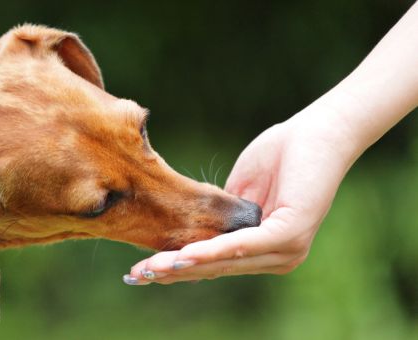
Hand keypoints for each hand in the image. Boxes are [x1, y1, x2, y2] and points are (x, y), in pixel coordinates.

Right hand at [125, 107, 355, 284]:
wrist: (318, 132)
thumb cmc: (282, 156)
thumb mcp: (239, 191)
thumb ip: (219, 216)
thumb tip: (191, 232)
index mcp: (263, 249)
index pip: (213, 263)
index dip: (176, 267)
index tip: (140, 271)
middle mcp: (275, 258)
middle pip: (214, 269)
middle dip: (171, 273)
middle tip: (135, 276)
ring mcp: (286, 250)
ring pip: (224, 263)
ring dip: (184, 265)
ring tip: (150, 269)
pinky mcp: (290, 234)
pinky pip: (243, 247)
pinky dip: (211, 251)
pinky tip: (184, 255)